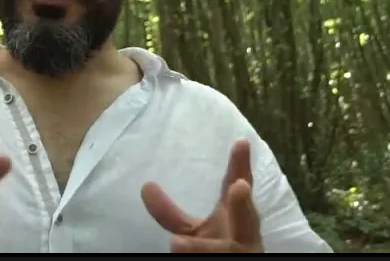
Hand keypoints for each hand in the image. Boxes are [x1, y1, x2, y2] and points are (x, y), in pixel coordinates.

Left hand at [141, 140, 263, 252]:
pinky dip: (194, 254)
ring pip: (223, 250)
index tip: (242, 141)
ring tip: (176, 243)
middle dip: (242, 205)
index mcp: (233, 218)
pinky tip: (177, 248)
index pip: (236, 190)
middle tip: (240, 186)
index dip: (240, 167)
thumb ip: (168, 213)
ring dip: (201, 246)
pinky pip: (207, 260)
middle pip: (245, 221)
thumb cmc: (213, 244)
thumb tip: (145, 187)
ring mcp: (237, 252)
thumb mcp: (190, 230)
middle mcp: (242, 236)